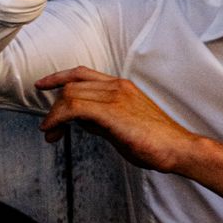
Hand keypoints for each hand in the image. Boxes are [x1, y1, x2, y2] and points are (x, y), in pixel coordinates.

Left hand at [38, 67, 198, 171]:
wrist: (179, 149)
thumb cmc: (158, 142)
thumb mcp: (125, 126)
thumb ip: (103, 120)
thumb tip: (82, 122)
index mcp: (123, 87)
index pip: (83, 73)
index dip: (59, 77)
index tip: (43, 85)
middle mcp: (118, 87)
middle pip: (71, 86)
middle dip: (54, 107)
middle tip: (50, 129)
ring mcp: (115, 97)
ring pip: (69, 95)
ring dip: (53, 116)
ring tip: (52, 133)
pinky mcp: (111, 112)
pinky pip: (73, 108)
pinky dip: (57, 119)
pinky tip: (55, 131)